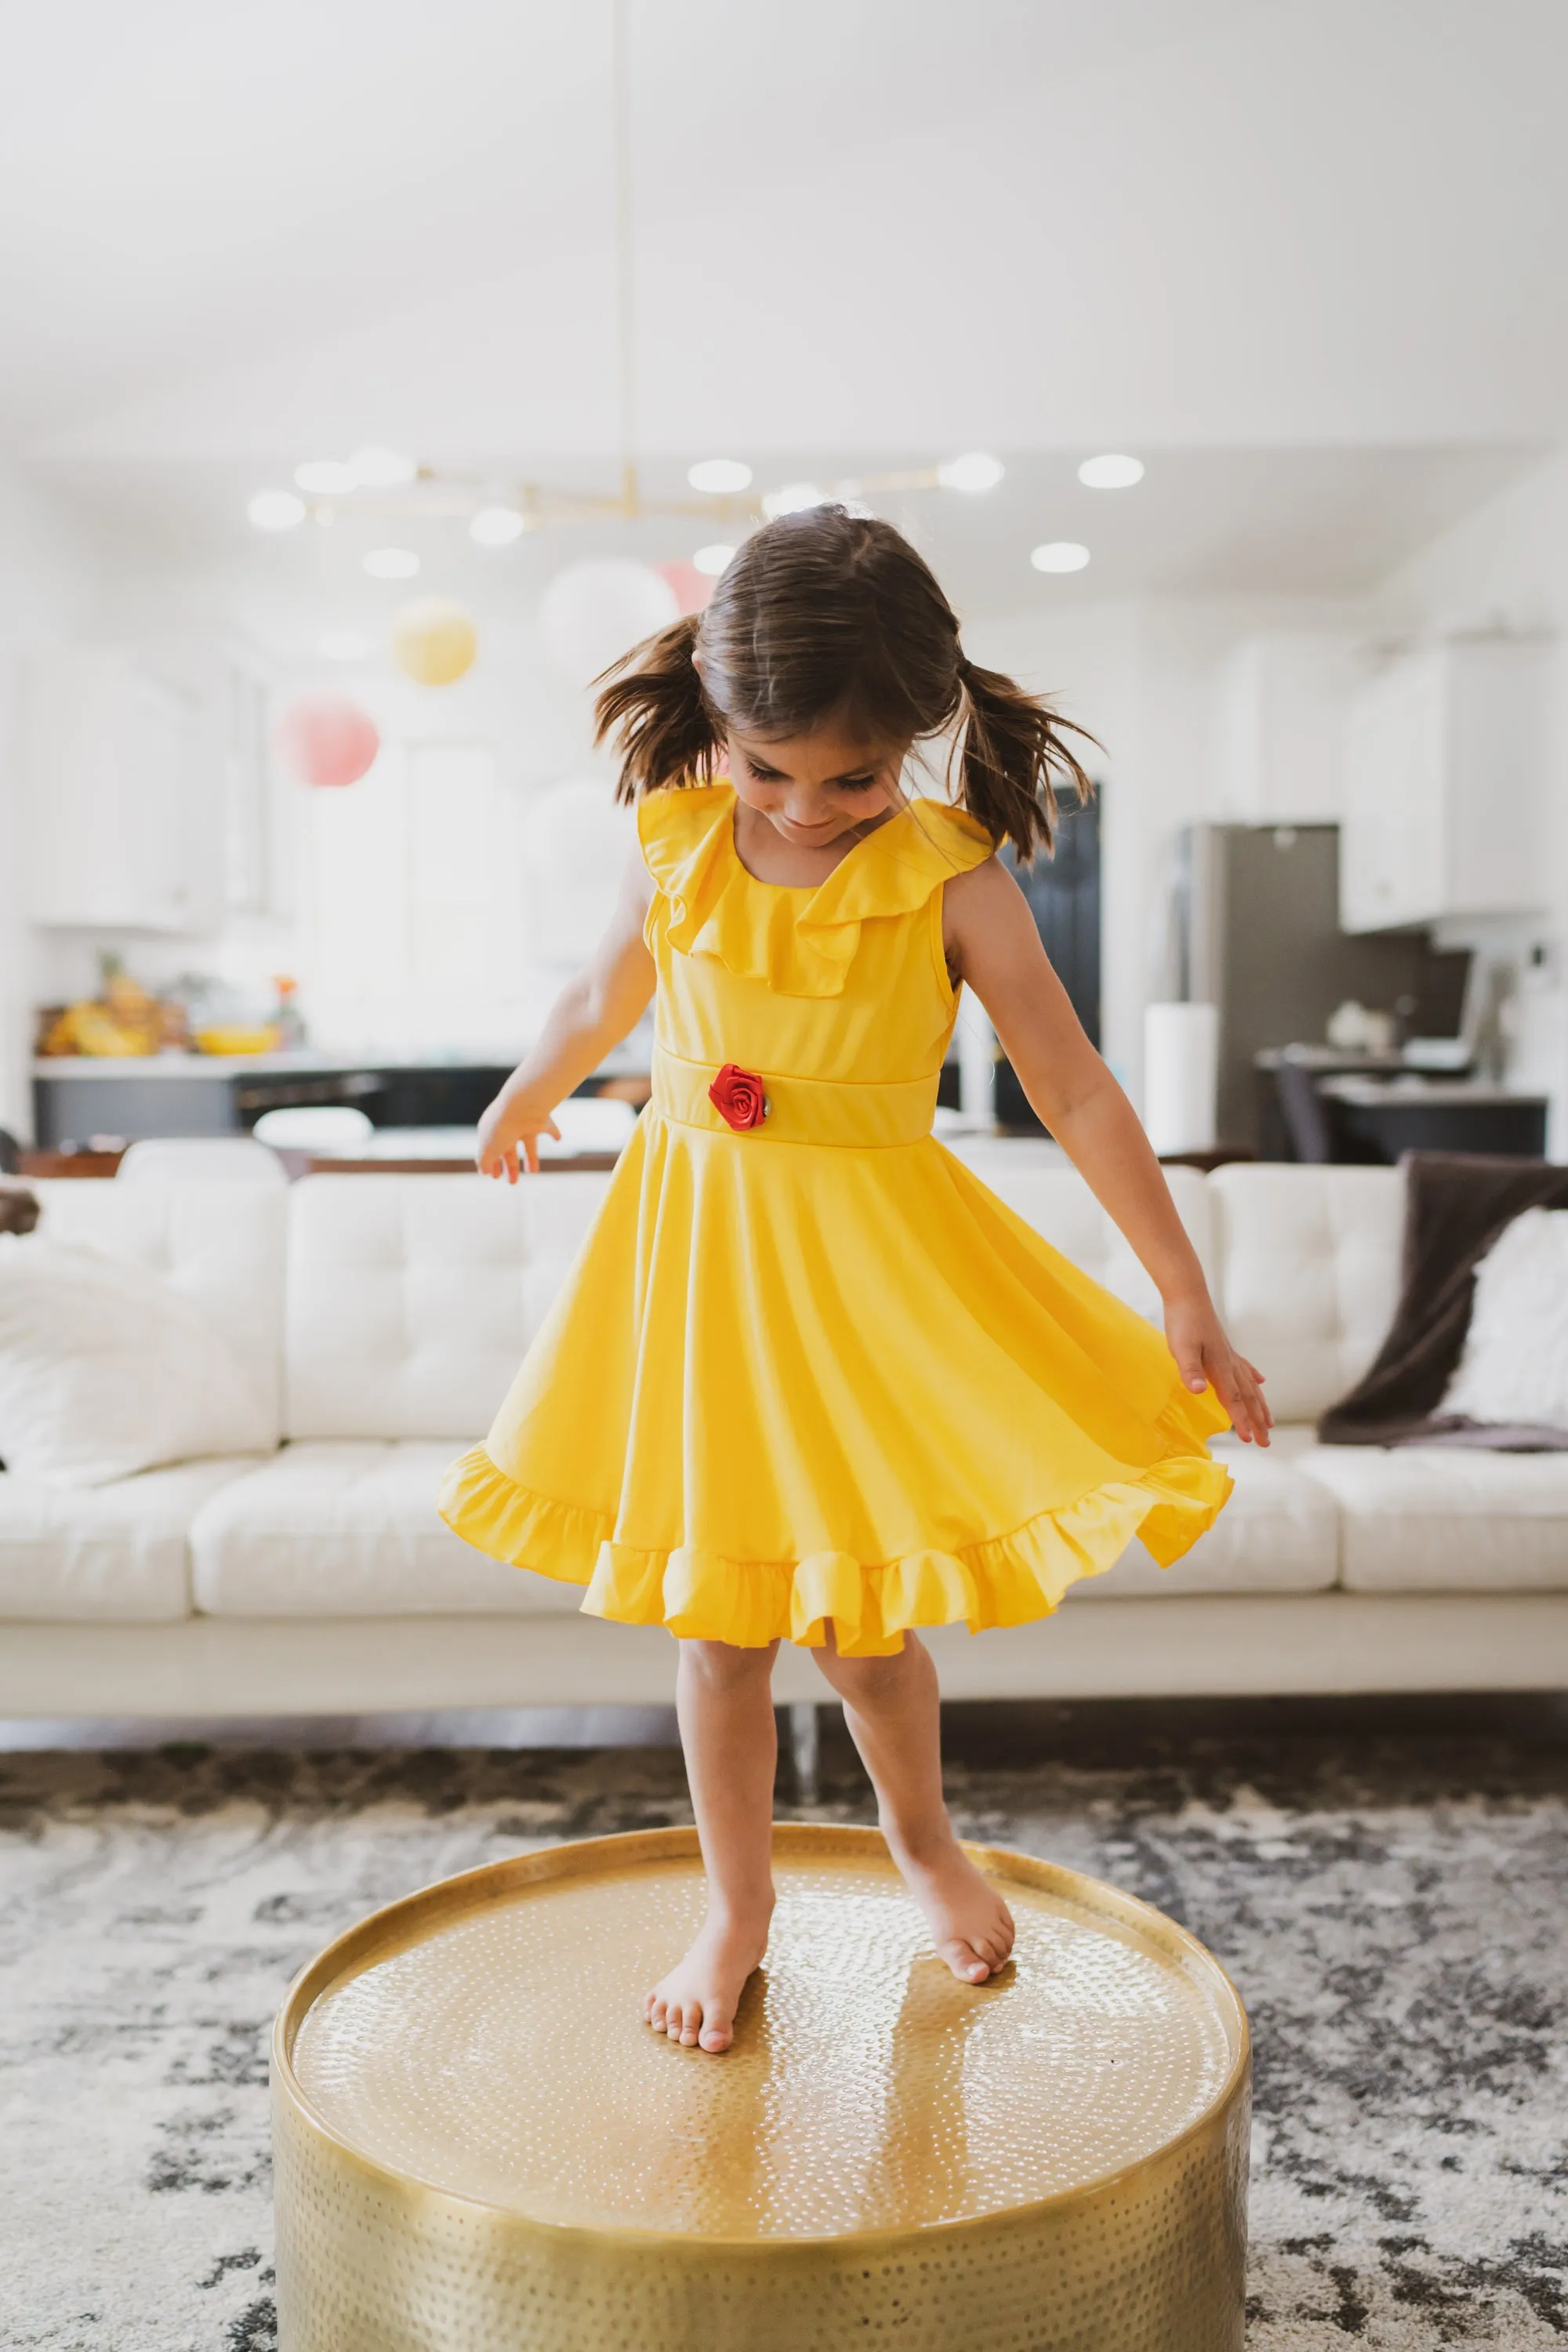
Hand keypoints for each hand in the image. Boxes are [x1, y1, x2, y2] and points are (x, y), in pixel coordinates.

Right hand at [476, 1090, 560, 1181]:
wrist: (523, 1106)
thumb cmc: (502, 1128)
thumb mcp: (488, 1150)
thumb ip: (485, 1162)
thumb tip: (484, 1172)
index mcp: (491, 1130)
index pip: (490, 1150)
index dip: (492, 1164)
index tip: (494, 1177)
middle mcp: (508, 1126)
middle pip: (509, 1149)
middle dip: (510, 1166)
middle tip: (512, 1182)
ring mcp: (525, 1123)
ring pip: (528, 1142)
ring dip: (531, 1157)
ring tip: (533, 1172)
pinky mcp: (542, 1120)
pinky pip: (549, 1127)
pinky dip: (554, 1133)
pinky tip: (558, 1139)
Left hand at [1163, 1292, 1271, 1446]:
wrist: (1188, 1295)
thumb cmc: (1183, 1322)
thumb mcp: (1181, 1348)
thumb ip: (1189, 1370)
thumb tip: (1197, 1391)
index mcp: (1220, 1368)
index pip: (1233, 1400)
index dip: (1242, 1421)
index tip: (1250, 1440)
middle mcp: (1230, 1364)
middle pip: (1247, 1398)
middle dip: (1257, 1421)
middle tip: (1267, 1443)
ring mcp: (1229, 1355)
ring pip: (1250, 1386)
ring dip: (1260, 1405)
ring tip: (1270, 1422)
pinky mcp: (1224, 1348)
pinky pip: (1245, 1368)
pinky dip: (1254, 1378)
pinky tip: (1261, 1381)